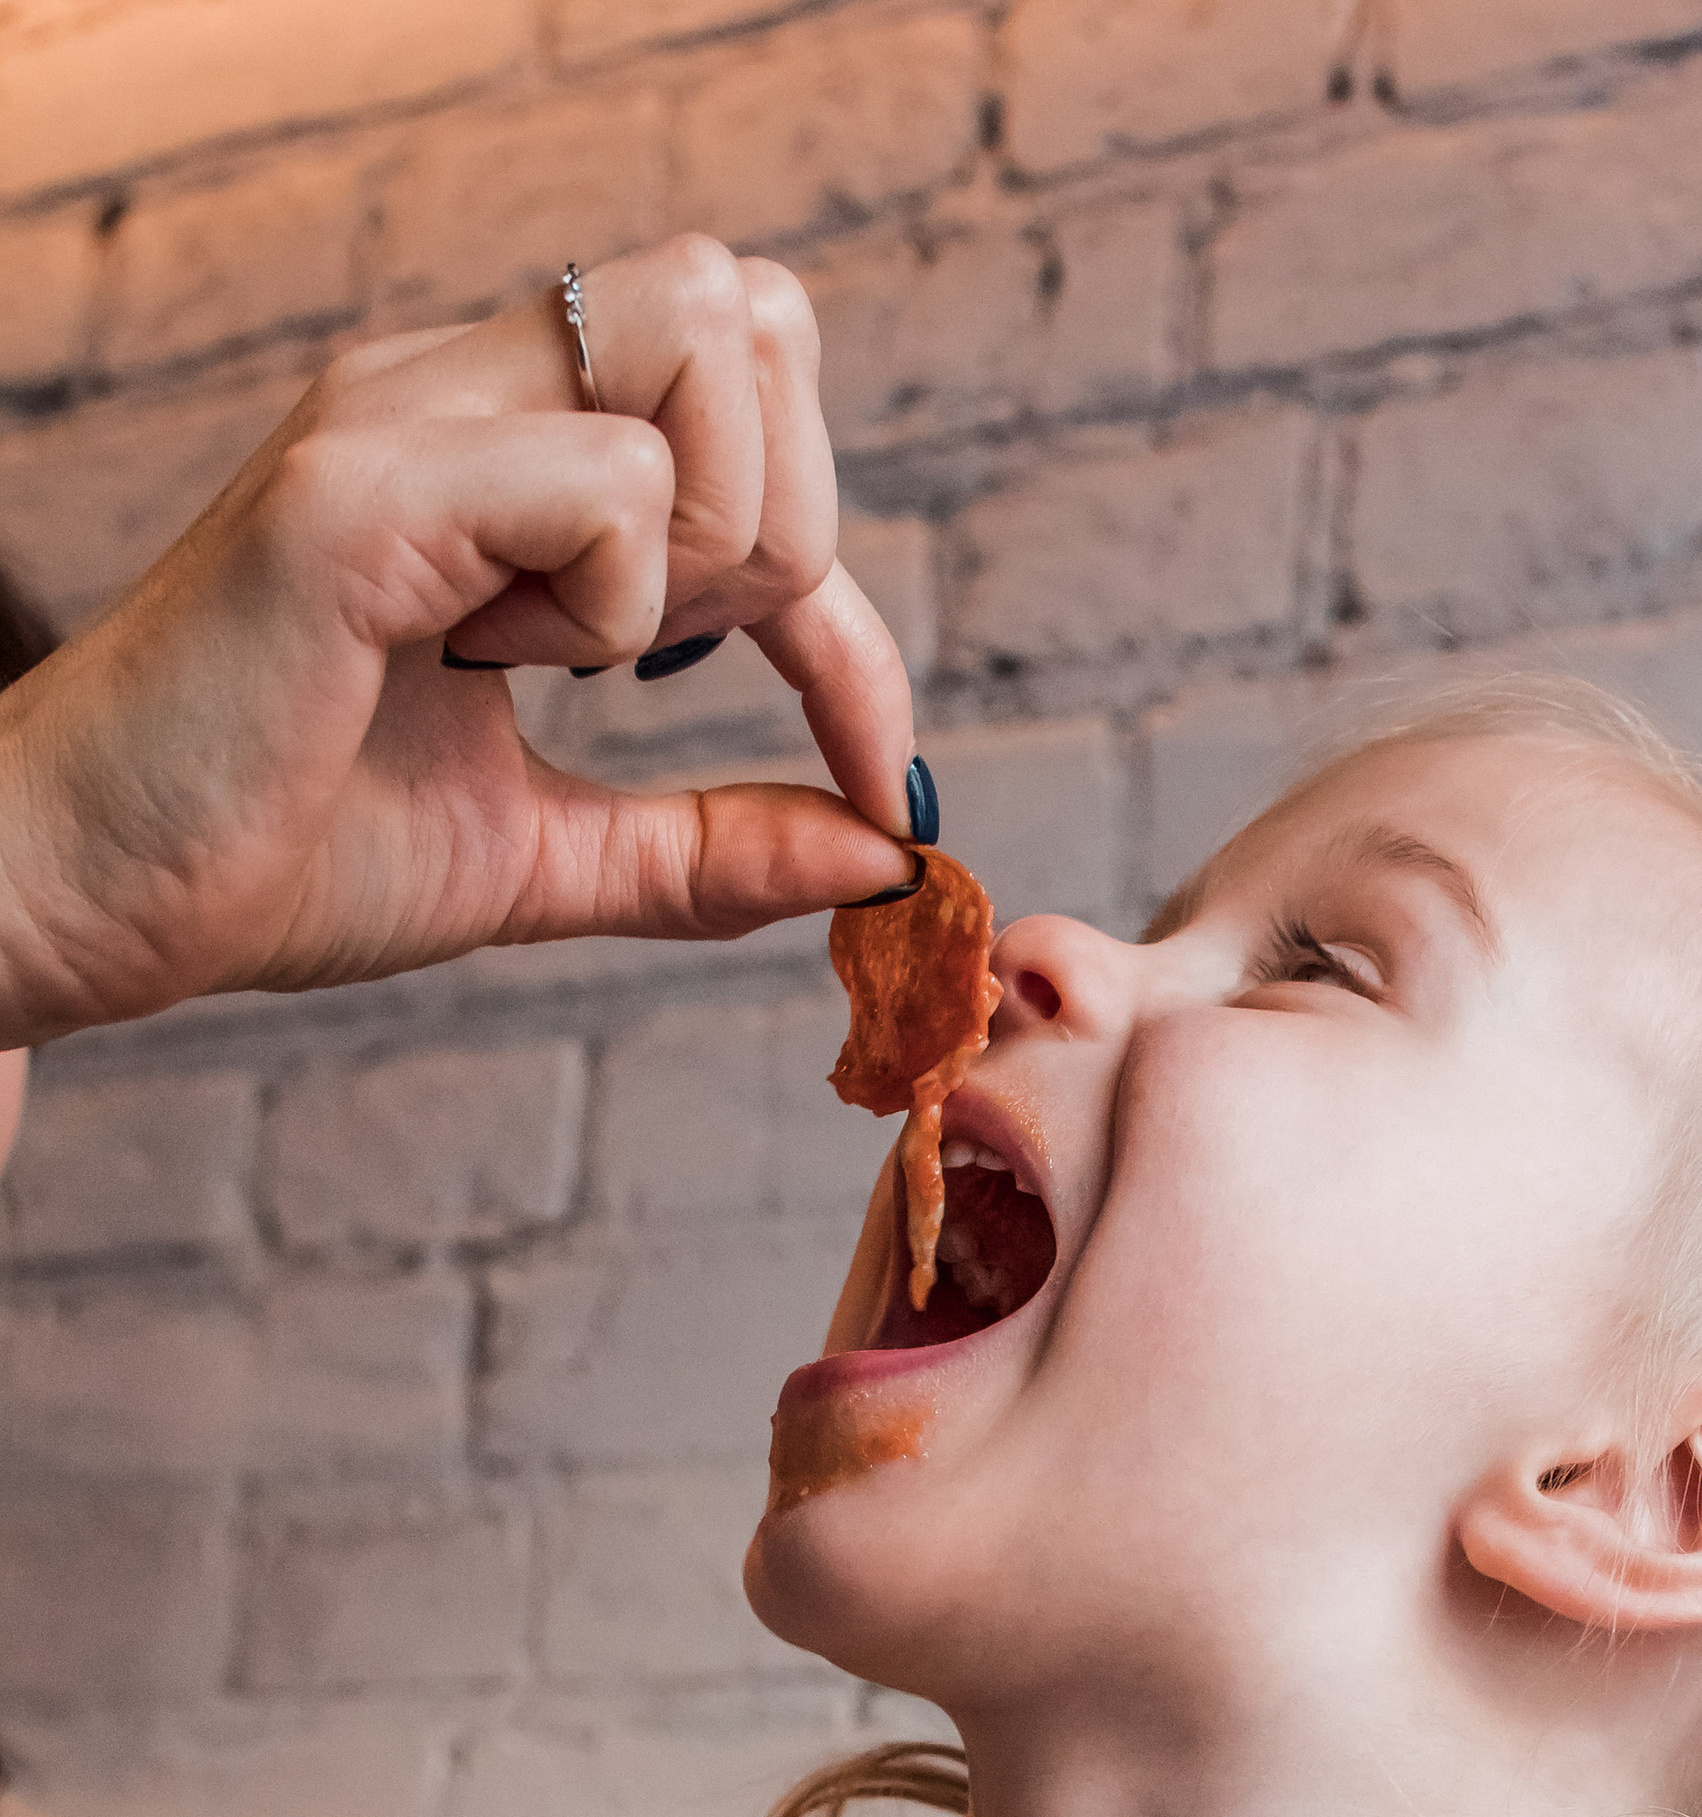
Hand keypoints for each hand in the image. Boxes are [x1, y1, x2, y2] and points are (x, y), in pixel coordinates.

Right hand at [0, 236, 917, 1040]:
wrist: (86, 894)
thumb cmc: (277, 852)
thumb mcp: (542, 862)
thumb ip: (710, 852)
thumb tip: (885, 861)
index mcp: (501, 447)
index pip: (764, 416)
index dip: (855, 617)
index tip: (880, 776)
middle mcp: (457, 386)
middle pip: (758, 306)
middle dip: (790, 525)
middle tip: (673, 672)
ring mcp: (405, 416)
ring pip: (704, 337)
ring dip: (703, 539)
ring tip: (558, 659)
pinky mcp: (358, 490)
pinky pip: (606, 479)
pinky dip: (607, 601)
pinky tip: (484, 664)